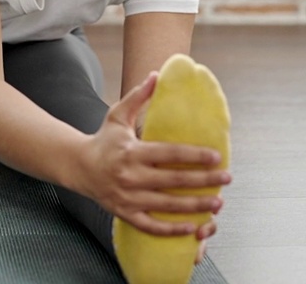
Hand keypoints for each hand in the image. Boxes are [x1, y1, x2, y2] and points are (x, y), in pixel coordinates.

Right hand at [74, 71, 230, 237]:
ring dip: (195, 205)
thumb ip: (138, 96)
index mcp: (132, 152)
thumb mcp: (117, 115)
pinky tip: (192, 228)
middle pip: (174, 181)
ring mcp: (128, 198)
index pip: (170, 154)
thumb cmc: (103, 140)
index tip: (217, 156)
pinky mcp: (125, 214)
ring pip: (167, 206)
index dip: (195, 155)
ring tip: (218, 202)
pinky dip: (172, 230)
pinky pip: (151, 226)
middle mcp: (131, 176)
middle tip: (227, 179)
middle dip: (204, 181)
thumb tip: (156, 75)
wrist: (78, 167)